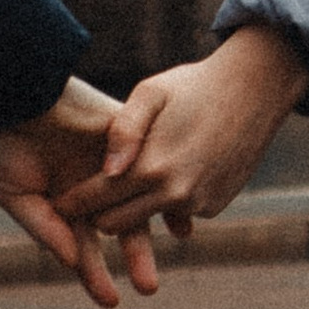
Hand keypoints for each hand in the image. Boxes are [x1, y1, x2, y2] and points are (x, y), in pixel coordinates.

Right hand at [0, 79, 163, 307]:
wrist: (4, 94)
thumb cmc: (0, 144)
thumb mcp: (16, 196)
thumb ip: (46, 229)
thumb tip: (73, 264)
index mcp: (65, 200)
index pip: (85, 244)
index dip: (96, 274)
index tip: (111, 301)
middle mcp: (91, 184)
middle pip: (121, 226)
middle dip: (135, 258)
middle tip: (149, 289)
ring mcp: (108, 159)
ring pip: (138, 199)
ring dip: (152, 229)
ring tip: (168, 247)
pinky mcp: (120, 133)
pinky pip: (145, 161)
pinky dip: (161, 186)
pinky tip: (175, 212)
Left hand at [56, 24, 308, 243]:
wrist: (255, 90)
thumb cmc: (193, 85)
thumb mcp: (151, 93)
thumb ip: (122, 130)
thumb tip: (107, 171)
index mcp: (151, 165)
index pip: (96, 200)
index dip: (72, 203)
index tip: (54, 204)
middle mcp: (174, 192)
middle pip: (115, 224)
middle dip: (97, 213)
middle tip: (83, 197)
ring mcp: (198, 203)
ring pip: (147, 220)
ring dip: (132, 209)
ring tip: (120, 186)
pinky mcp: (215, 206)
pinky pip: (178, 212)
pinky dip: (168, 200)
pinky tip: (170, 170)